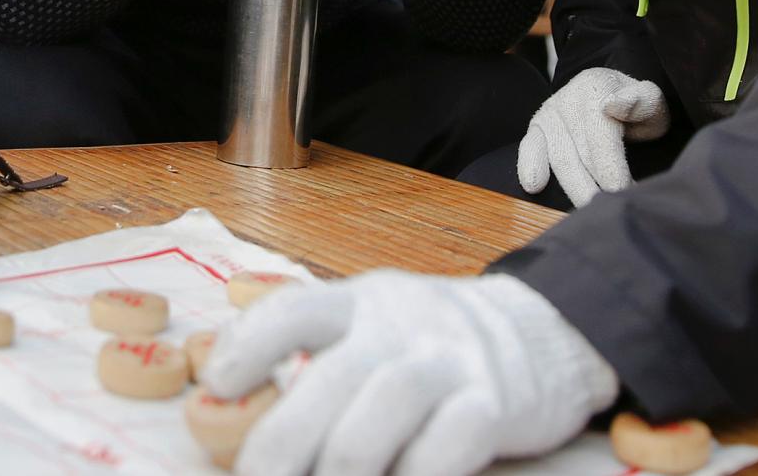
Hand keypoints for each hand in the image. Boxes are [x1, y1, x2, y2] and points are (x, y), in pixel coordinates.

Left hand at [203, 271, 617, 475]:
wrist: (542, 332)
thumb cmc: (430, 346)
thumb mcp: (374, 328)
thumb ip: (322, 363)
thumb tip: (241, 429)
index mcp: (358, 304)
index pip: (293, 311)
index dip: (248, 347)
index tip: (215, 390)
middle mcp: (399, 326)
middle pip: (325, 387)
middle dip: (277, 452)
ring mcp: (448, 363)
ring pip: (374, 426)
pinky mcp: (493, 405)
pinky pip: (442, 453)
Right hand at [517, 67, 670, 208]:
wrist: (611, 93)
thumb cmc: (635, 106)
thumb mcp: (650, 100)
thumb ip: (641, 101)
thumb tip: (614, 105)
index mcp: (596, 88)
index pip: (601, 137)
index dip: (613, 170)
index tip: (624, 194)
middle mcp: (568, 99)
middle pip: (580, 153)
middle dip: (595, 188)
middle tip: (611, 212)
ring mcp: (550, 114)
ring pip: (560, 159)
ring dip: (575, 189)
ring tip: (591, 213)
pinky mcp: (537, 128)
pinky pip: (530, 149)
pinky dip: (530, 167)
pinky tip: (535, 187)